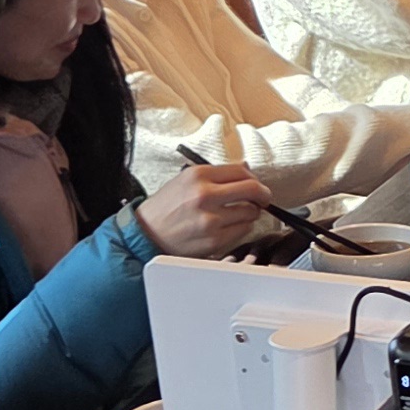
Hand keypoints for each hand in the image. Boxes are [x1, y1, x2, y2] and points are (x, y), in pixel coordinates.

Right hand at [131, 160, 283, 258]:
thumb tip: (246, 169)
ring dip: (250, 213)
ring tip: (238, 214)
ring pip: (251, 212)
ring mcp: (211, 219)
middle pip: (252, 190)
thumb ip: (216, 174)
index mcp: (199, 175)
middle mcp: (206, 195)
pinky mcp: (214, 240)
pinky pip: (243, 231)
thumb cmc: (166, 207)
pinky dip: (242, 228)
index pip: (241, 171)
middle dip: (263, 195)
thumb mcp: (186, 180)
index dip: (254, 178)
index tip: (256, 185)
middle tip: (262, 199)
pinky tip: (229, 226)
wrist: (147, 234)